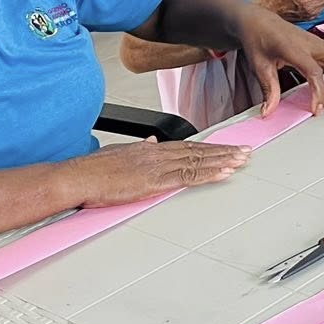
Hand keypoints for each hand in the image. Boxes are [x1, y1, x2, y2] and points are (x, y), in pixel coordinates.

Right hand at [61, 137, 252, 208]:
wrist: (77, 177)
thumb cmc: (92, 169)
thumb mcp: (119, 153)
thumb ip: (138, 148)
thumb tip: (150, 142)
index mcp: (150, 148)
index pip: (187, 146)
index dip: (209, 147)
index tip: (226, 147)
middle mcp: (158, 153)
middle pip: (198, 151)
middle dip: (224, 151)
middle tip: (245, 150)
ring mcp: (157, 166)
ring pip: (198, 161)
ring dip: (223, 161)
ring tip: (242, 160)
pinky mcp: (154, 181)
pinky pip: (188, 176)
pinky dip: (209, 174)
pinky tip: (224, 173)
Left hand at [232, 6, 323, 115]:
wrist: (259, 21)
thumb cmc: (258, 39)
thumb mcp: (259, 66)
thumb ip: (268, 90)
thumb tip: (269, 111)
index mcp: (293, 48)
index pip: (314, 71)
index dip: (318, 92)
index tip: (315, 108)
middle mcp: (310, 43)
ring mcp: (317, 41)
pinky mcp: (320, 43)